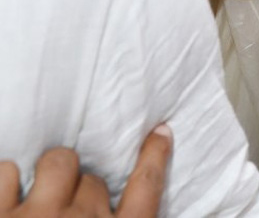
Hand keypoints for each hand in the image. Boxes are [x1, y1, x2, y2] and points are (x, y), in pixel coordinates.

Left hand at [0, 126, 171, 216]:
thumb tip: (115, 208)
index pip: (146, 188)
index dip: (155, 156)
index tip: (161, 131)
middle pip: (94, 182)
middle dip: (82, 191)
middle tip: (67, 210)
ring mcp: (38, 217)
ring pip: (58, 163)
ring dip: (50, 173)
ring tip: (37, 190)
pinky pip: (7, 172)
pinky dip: (6, 179)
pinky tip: (7, 193)